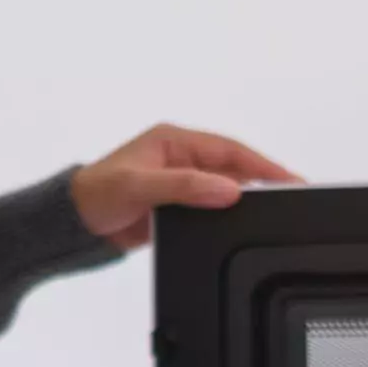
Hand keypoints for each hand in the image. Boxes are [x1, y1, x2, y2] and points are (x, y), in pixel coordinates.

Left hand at [70, 122, 299, 249]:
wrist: (74, 225)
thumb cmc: (97, 195)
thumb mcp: (141, 187)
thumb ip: (185, 187)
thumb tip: (229, 189)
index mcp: (174, 141)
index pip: (230, 150)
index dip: (263, 164)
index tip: (290, 179)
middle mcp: (181, 158)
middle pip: (233, 168)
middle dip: (262, 181)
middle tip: (294, 197)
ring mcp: (180, 182)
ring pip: (224, 188)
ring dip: (246, 199)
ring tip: (275, 212)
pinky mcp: (177, 205)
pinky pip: (211, 207)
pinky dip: (228, 214)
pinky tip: (243, 225)